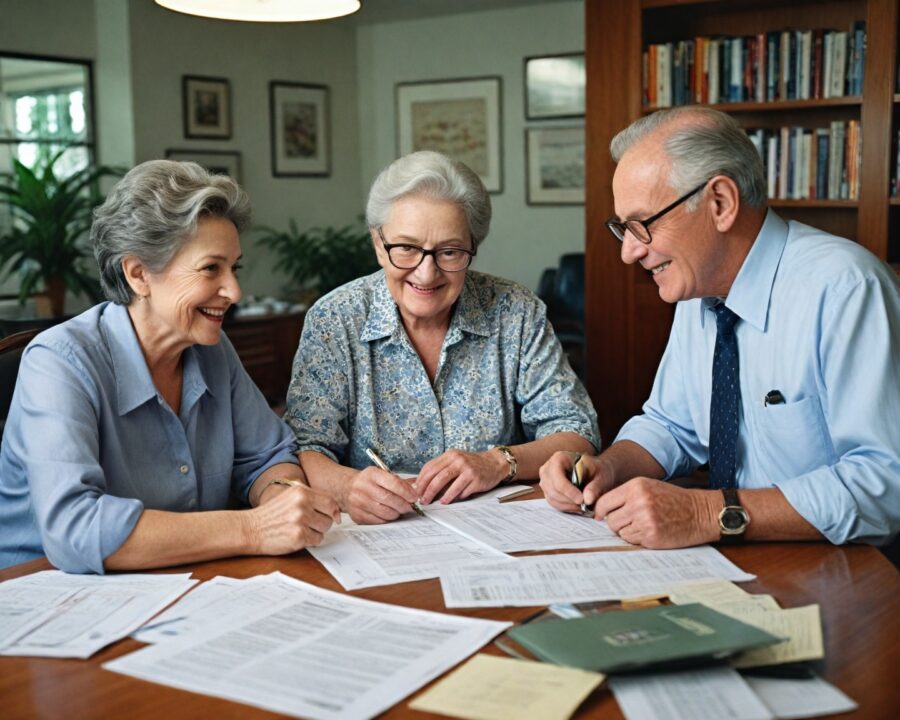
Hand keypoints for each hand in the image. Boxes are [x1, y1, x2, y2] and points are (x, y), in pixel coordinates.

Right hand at [246, 484, 340, 554]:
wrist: (249, 529)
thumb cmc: (270, 515)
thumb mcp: (289, 496)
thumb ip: (310, 498)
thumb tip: (335, 509)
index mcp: (301, 492)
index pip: (330, 501)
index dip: (333, 511)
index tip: (332, 516)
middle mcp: (302, 504)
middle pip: (330, 517)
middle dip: (323, 523)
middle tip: (310, 524)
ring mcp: (300, 521)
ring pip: (324, 529)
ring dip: (316, 532)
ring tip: (301, 530)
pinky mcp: (298, 537)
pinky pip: (317, 540)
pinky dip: (310, 541)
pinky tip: (296, 537)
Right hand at [339, 466, 418, 523]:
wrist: (346, 488)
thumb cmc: (369, 482)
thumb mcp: (382, 475)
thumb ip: (400, 482)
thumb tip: (418, 488)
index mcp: (372, 474)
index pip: (394, 483)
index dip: (407, 492)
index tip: (415, 497)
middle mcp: (363, 487)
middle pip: (390, 500)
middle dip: (404, 505)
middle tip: (411, 507)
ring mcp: (358, 502)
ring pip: (385, 512)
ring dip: (396, 513)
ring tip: (399, 510)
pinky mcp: (357, 515)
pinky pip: (378, 521)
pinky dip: (387, 519)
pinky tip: (389, 514)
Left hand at [416, 449, 506, 504]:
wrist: (494, 463)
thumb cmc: (471, 465)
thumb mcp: (455, 462)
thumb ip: (441, 470)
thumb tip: (422, 485)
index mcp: (450, 455)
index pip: (430, 467)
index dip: (421, 480)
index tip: (416, 491)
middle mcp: (458, 460)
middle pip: (437, 476)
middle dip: (427, 490)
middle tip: (423, 500)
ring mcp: (468, 469)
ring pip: (448, 483)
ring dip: (440, 495)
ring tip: (436, 502)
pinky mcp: (476, 478)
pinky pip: (462, 490)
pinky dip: (454, 497)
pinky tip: (449, 501)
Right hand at [539, 451, 614, 512]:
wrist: (594, 472)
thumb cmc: (597, 471)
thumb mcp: (601, 476)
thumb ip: (595, 487)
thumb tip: (587, 500)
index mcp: (559, 458)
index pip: (558, 479)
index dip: (569, 492)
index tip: (582, 500)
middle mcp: (548, 468)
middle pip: (553, 490)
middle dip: (569, 500)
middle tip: (584, 505)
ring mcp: (546, 480)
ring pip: (552, 498)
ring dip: (568, 505)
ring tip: (582, 505)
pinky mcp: (548, 490)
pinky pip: (553, 502)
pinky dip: (565, 507)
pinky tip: (577, 505)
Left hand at [593, 477, 718, 547]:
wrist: (699, 512)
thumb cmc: (673, 499)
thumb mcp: (648, 487)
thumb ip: (626, 495)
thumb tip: (601, 510)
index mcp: (635, 487)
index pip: (604, 502)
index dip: (600, 511)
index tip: (600, 516)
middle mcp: (638, 502)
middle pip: (610, 519)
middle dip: (616, 523)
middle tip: (629, 521)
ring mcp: (644, 520)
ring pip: (619, 531)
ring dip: (627, 531)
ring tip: (643, 525)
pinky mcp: (651, 536)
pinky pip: (631, 540)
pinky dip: (637, 538)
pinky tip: (650, 531)